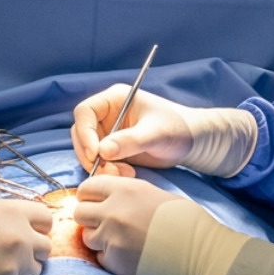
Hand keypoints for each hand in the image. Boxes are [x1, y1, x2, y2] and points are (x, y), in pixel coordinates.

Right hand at [0, 198, 51, 274]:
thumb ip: (4, 217)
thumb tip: (18, 226)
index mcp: (12, 212)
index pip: (46, 219)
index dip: (36, 227)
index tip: (27, 233)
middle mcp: (19, 237)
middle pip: (45, 247)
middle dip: (31, 251)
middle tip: (9, 254)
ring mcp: (13, 266)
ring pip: (33, 271)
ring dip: (19, 270)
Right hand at [71, 88, 257, 178]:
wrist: (192, 142)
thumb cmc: (177, 128)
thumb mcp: (155, 134)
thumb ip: (129, 141)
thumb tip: (102, 151)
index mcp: (114, 99)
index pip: (85, 112)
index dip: (85, 133)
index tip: (96, 154)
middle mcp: (107, 114)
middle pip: (81, 134)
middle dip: (91, 155)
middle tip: (109, 171)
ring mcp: (109, 132)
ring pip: (88, 151)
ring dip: (100, 166)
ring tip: (124, 174)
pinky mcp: (113, 150)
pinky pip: (99, 162)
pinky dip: (107, 171)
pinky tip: (127, 175)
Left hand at [77, 180, 273, 274]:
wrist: (201, 253)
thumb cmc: (186, 221)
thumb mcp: (154, 194)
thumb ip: (126, 195)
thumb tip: (107, 200)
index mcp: (125, 190)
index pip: (87, 187)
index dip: (89, 195)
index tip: (95, 202)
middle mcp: (113, 212)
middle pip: (79, 212)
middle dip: (89, 218)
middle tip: (104, 224)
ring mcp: (111, 238)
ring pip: (87, 236)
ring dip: (99, 239)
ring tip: (121, 241)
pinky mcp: (115, 263)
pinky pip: (100, 258)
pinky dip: (110, 257)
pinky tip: (129, 255)